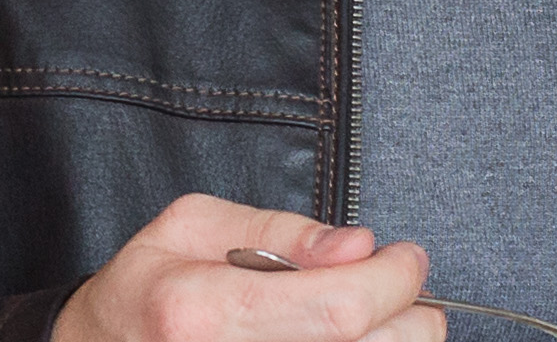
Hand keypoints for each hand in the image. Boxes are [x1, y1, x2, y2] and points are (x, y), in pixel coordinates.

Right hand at [53, 194, 443, 341]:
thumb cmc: (145, 287)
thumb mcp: (194, 226)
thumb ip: (283, 231)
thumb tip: (359, 247)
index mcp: (204, 312)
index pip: (340, 309)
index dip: (395, 279)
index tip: (406, 256)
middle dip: (412, 314)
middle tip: (404, 285)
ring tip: (378, 315)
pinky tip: (351, 339)